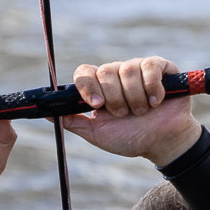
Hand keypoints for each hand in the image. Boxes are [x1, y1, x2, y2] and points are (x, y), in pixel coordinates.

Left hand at [65, 56, 199, 166]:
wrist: (162, 143)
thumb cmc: (130, 137)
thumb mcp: (97, 133)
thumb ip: (72, 121)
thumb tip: (46, 112)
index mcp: (99, 87)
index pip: (84, 72)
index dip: (88, 87)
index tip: (96, 105)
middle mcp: (116, 74)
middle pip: (105, 71)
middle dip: (115, 98)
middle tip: (124, 114)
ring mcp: (138, 69)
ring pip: (128, 70)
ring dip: (135, 97)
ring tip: (142, 112)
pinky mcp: (161, 68)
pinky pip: (150, 67)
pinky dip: (152, 87)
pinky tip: (155, 102)